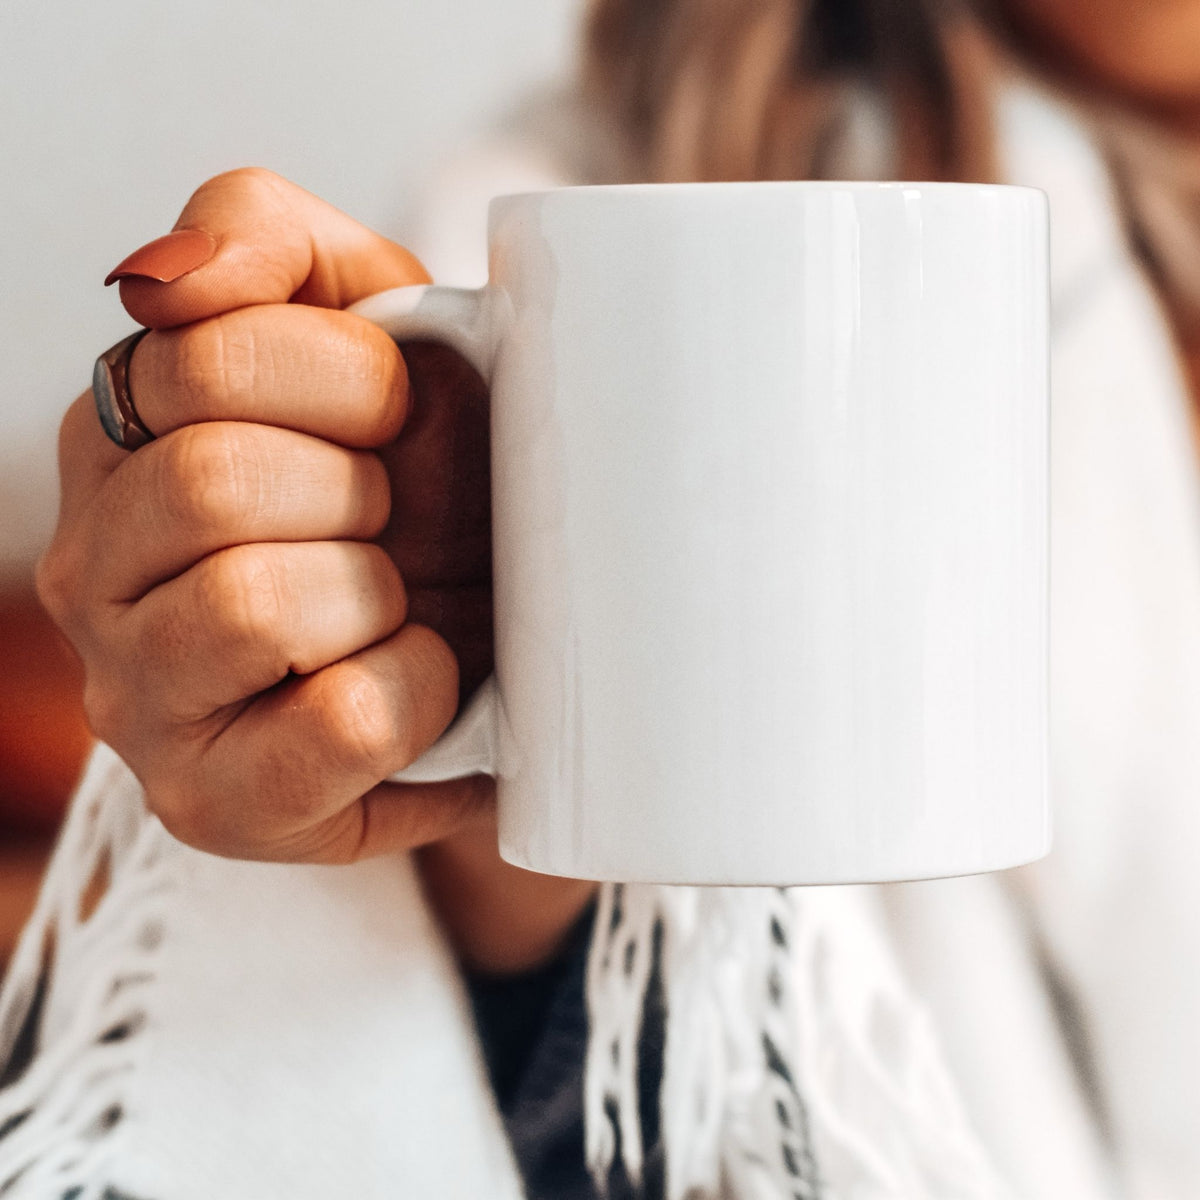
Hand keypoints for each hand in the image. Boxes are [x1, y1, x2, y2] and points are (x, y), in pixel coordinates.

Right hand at [38, 169, 494, 864]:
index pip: (197, 357)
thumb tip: (163, 275)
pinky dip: (420, 689)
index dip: (348, 378)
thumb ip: (261, 237)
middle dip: (358, 490)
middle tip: (394, 518)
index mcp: (117, 438)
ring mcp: (139, 699)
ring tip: (395, 603)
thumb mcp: (365, 315)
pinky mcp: (217, 805)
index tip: (395, 415)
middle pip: (213, 484)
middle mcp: (92, 571)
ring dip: (381, 592)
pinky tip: (421, 679)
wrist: (481, 621)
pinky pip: (339, 724)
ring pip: (256, 605)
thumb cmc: (422, 472)